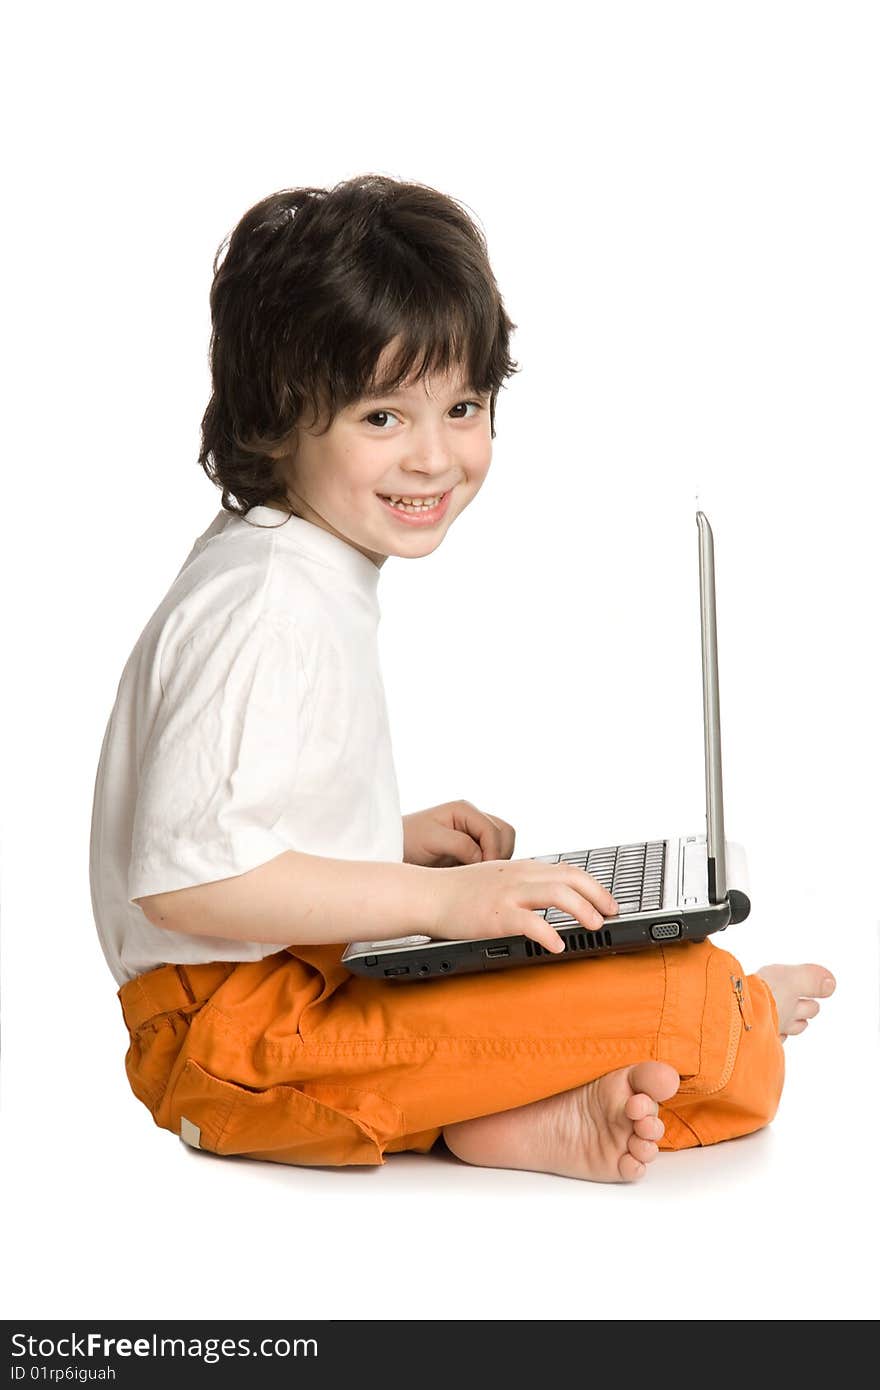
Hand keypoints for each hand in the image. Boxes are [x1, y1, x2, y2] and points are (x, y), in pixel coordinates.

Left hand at [402, 800, 515, 867]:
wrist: (393, 849)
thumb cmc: (408, 841)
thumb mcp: (432, 840)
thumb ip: (461, 845)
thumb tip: (482, 859)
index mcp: (464, 810)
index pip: (494, 830)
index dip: (493, 851)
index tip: (483, 871)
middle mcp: (473, 819)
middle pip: (505, 834)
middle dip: (500, 854)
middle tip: (484, 874)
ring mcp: (474, 833)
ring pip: (503, 844)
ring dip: (496, 860)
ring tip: (478, 875)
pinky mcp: (472, 848)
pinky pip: (493, 855)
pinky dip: (490, 866)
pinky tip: (474, 876)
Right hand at [427, 858, 619, 954]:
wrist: (427, 894)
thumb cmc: (458, 892)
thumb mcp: (496, 878)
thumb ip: (522, 883)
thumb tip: (547, 896)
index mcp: (522, 868)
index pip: (567, 869)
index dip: (593, 884)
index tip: (608, 900)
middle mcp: (519, 876)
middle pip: (571, 878)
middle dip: (598, 895)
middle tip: (612, 914)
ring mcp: (508, 893)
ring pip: (558, 894)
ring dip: (583, 910)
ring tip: (594, 927)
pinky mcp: (496, 915)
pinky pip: (531, 923)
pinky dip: (549, 934)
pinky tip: (558, 946)